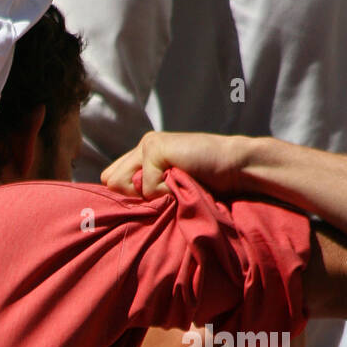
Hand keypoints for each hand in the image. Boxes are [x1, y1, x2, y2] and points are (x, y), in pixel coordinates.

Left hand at [102, 131, 246, 199]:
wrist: (236, 168)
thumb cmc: (206, 184)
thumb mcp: (169, 189)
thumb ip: (143, 191)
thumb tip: (114, 202)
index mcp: (142, 157)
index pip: (110, 179)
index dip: (124, 196)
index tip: (151, 199)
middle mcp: (142, 147)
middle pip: (110, 182)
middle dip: (132, 196)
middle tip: (165, 191)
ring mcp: (148, 145)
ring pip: (124, 185)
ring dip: (149, 194)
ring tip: (175, 184)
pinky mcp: (155, 148)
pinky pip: (146, 186)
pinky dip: (164, 191)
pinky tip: (185, 178)